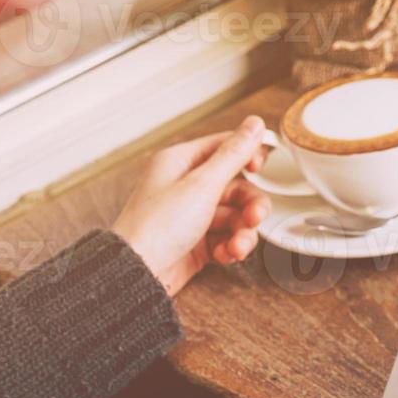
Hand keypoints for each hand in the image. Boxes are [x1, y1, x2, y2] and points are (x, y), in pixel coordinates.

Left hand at [112, 116, 270, 295]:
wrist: (138, 272)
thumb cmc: (157, 227)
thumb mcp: (203, 185)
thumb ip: (233, 154)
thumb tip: (254, 124)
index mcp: (181, 163)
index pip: (224, 148)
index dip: (247, 156)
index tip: (260, 168)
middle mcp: (186, 186)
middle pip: (236, 187)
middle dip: (250, 205)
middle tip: (255, 216)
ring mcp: (192, 215)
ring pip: (235, 216)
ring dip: (242, 232)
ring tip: (238, 245)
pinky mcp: (196, 241)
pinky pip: (226, 237)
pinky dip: (230, 246)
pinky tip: (226, 253)